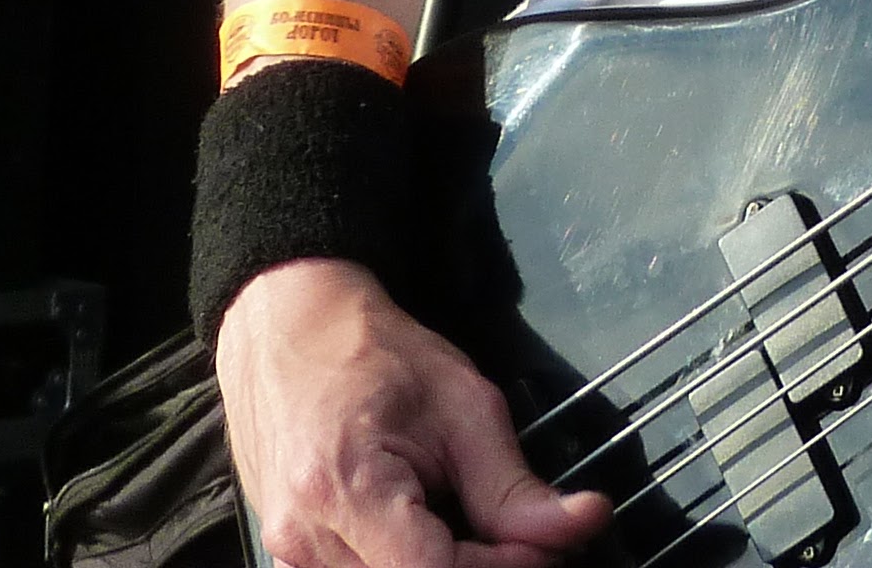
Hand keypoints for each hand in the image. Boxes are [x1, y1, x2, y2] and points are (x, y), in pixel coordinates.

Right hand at [215, 258, 610, 567]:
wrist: (290, 327)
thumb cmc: (372, 352)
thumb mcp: (463, 405)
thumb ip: (515, 485)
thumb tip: (583, 524)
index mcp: (343, 488)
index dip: (501, 565)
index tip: (543, 542)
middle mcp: (303, 536)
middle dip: (480, 566)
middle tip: (518, 534)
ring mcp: (289, 552)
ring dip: (445, 566)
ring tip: (467, 519)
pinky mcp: (290, 556)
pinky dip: (410, 563)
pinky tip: (428, 528)